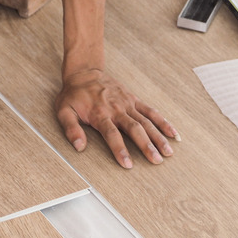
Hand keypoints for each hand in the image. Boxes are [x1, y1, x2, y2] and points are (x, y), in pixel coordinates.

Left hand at [55, 69, 178, 168]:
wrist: (85, 73)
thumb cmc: (73, 95)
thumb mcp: (64, 111)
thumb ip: (71, 129)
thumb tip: (79, 147)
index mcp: (100, 114)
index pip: (112, 134)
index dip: (120, 150)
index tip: (128, 164)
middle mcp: (117, 109)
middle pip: (134, 129)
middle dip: (146, 145)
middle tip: (156, 160)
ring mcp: (128, 104)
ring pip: (146, 121)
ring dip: (158, 137)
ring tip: (168, 152)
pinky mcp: (134, 100)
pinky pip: (151, 111)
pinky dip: (163, 122)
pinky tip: (173, 134)